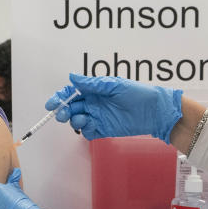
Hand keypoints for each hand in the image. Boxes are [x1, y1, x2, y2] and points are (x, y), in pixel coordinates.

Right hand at [46, 73, 182, 142]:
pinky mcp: (104, 129)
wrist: (155, 111)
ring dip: (74, 120)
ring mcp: (98, 117)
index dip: (60, 97)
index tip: (52, 104)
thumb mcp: (114, 85)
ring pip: (78, 120)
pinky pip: (88, 131)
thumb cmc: (137, 94)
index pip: (72, 93)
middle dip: (63, 111)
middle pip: (71, 107)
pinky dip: (85, 130)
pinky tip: (90, 126)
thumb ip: (92, 84)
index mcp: (95, 91)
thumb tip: (72, 77)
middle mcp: (94, 103)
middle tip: (61, 114)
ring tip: (81, 119)